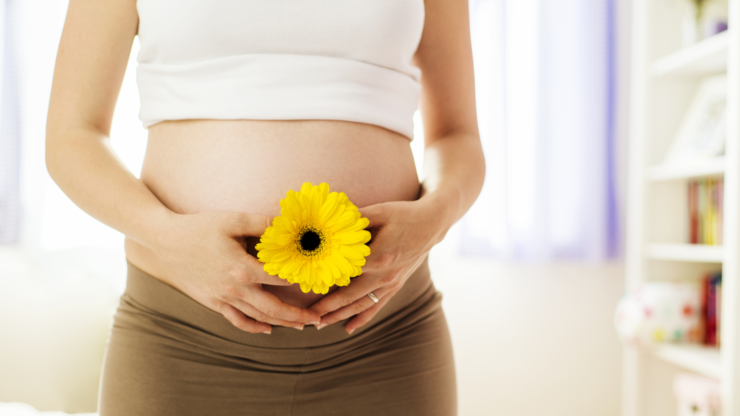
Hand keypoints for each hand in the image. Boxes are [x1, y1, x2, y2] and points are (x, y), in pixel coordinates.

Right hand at [150, 211, 320, 333]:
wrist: (163, 241)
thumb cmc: (199, 227)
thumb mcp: (233, 220)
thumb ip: (263, 223)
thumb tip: (289, 222)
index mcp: (242, 268)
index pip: (280, 278)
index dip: (300, 280)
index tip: (317, 280)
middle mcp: (234, 288)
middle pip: (273, 307)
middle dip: (296, 315)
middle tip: (317, 319)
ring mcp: (222, 298)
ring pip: (258, 317)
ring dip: (280, 323)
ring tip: (300, 326)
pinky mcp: (212, 302)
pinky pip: (236, 321)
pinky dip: (253, 327)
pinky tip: (266, 329)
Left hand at [308, 199, 447, 333]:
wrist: (432, 224)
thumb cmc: (403, 214)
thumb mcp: (378, 211)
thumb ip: (353, 219)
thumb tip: (327, 221)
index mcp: (378, 256)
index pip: (345, 273)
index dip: (324, 280)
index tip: (306, 287)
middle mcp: (384, 274)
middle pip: (350, 296)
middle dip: (328, 308)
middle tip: (307, 317)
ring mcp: (391, 283)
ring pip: (362, 305)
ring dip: (340, 316)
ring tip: (320, 324)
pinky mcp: (396, 286)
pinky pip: (377, 306)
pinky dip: (362, 318)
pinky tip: (348, 329)